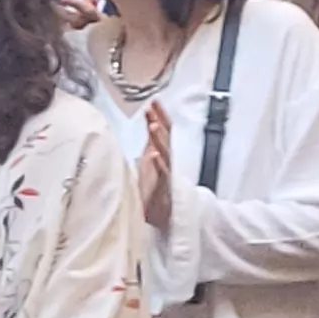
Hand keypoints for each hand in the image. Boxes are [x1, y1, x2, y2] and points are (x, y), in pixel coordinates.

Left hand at [141, 99, 175, 230]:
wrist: (168, 217)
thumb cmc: (157, 188)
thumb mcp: (153, 161)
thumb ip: (152, 141)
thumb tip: (149, 120)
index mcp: (164, 154)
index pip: (164, 132)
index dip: (160, 116)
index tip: (153, 101)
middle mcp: (167, 163)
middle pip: (165, 139)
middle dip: (160, 123)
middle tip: (152, 109)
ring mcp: (166, 176)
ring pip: (164, 154)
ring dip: (159, 139)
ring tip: (153, 126)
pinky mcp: (164, 190)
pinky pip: (161, 176)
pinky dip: (158, 165)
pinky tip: (153, 155)